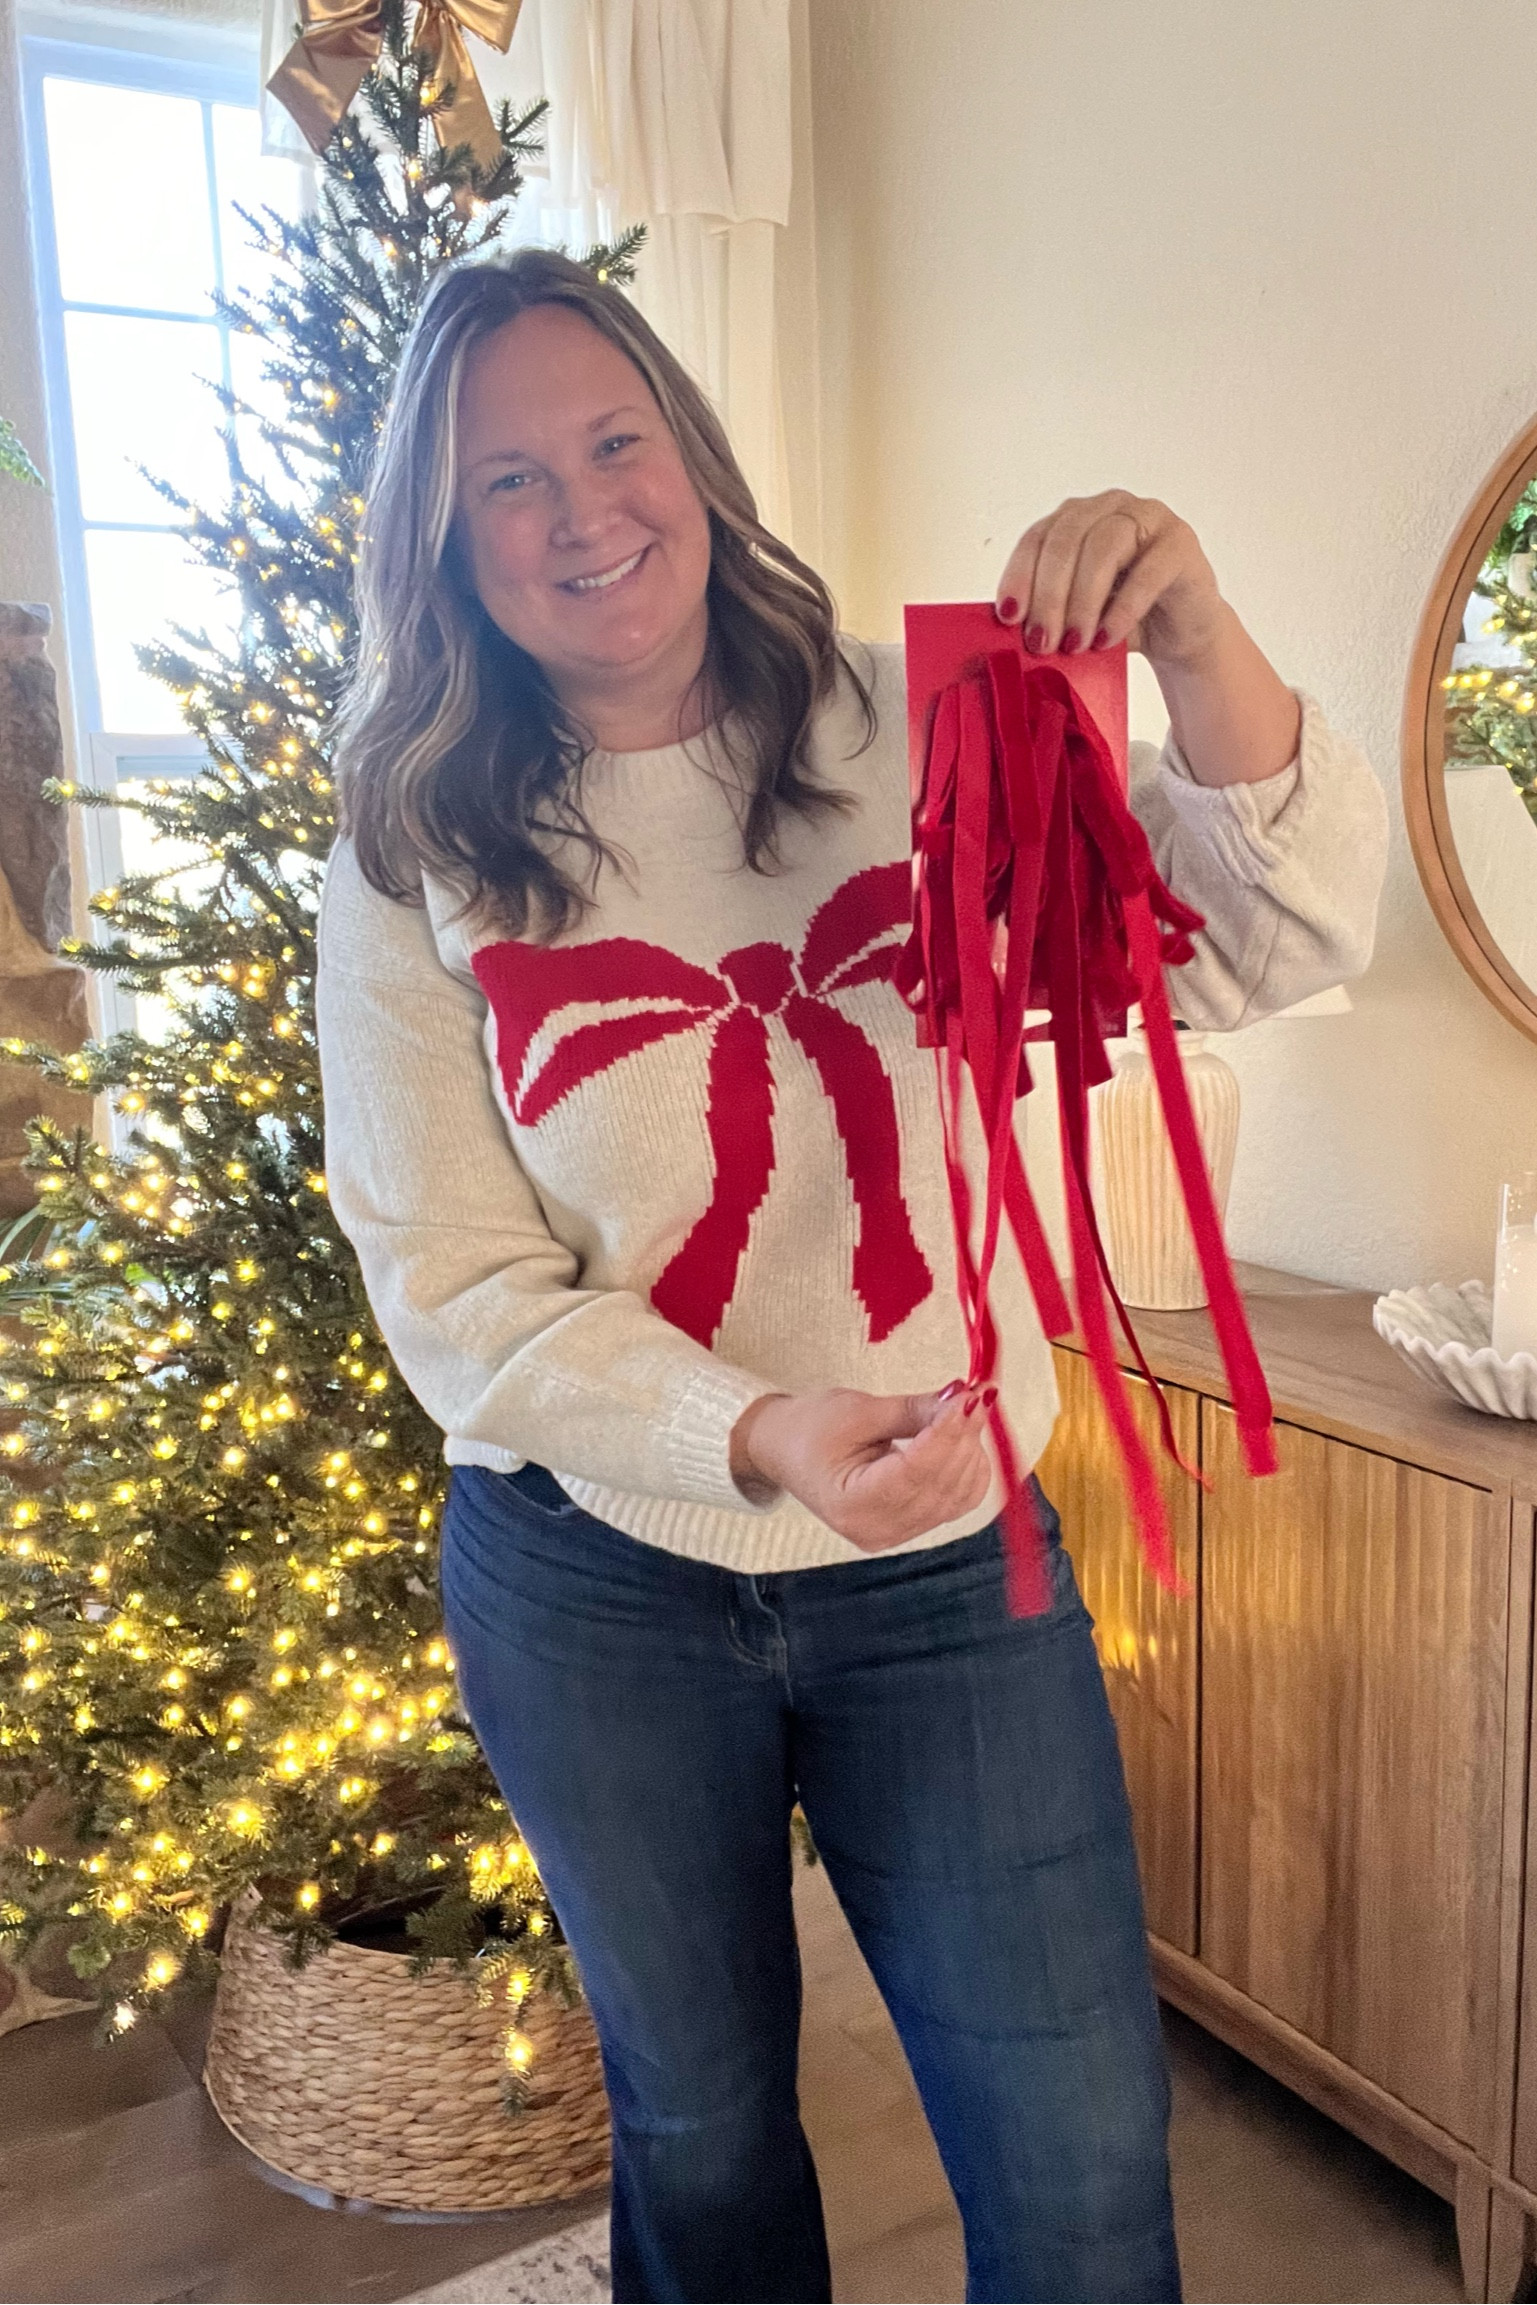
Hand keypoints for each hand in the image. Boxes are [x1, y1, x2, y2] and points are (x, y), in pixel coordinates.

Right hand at [728, 1381, 994, 1551]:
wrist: (786, 1451)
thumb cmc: (811, 1428)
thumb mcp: (859, 1410)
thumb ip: (914, 1410)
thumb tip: (965, 1399)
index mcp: (850, 1504)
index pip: (914, 1471)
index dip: (948, 1433)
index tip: (971, 1397)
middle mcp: (875, 1529)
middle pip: (942, 1485)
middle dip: (964, 1437)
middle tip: (974, 1394)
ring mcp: (895, 1534)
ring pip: (958, 1496)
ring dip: (970, 1451)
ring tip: (962, 1412)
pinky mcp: (910, 1528)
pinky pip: (957, 1502)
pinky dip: (968, 1469)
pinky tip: (960, 1439)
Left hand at [995, 489, 1226, 669]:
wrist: (1178, 632)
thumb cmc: (1121, 619)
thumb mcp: (1075, 616)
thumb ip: (1046, 614)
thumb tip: (1010, 633)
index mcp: (1074, 518)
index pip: (1037, 537)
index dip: (1019, 576)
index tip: (1009, 617)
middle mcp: (1108, 507)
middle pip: (1066, 540)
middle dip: (1049, 596)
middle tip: (1041, 642)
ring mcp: (1147, 518)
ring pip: (1103, 548)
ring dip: (1082, 602)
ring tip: (1074, 644)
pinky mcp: (1180, 542)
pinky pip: (1147, 571)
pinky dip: (1123, 609)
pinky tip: (1107, 638)